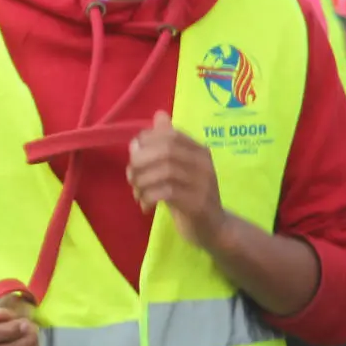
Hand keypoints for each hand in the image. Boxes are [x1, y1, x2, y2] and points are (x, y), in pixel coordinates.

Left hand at [127, 111, 228, 247]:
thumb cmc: (191, 197)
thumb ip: (167, 146)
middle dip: (141, 161)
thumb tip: (159, 115)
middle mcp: (204, 163)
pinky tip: (145, 206)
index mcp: (199, 151)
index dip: (147, 140)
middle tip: (131, 176)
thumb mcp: (178, 170)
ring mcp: (203, 184)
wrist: (214, 229)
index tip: (134, 154)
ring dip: (142, 182)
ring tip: (137, 192)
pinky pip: (167, 193)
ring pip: (164, 172)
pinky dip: (149, 197)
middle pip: (166, 150)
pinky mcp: (197, 204)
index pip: (171, 134)